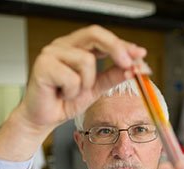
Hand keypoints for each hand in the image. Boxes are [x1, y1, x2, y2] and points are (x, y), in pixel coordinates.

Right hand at [0, 25, 145, 160]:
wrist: (43, 119)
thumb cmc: (64, 101)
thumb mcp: (96, 88)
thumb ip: (112, 76)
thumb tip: (133, 67)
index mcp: (76, 47)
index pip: (103, 37)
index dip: (123, 44)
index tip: (140, 54)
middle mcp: (63, 45)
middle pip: (95, 35)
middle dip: (116, 49)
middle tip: (128, 65)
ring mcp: (52, 53)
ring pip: (86, 61)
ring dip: (86, 83)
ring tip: (73, 92)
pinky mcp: (43, 65)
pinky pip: (72, 77)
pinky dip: (72, 91)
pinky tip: (62, 94)